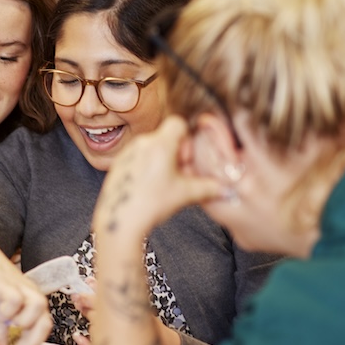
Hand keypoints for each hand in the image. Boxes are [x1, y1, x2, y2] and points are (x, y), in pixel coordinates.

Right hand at [0, 233, 51, 344]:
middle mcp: (34, 297)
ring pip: (38, 309)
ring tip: (5, 322)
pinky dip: (7, 310)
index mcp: (35, 307)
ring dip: (22, 323)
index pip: (43, 331)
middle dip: (30, 344)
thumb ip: (1, 337)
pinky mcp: (8, 284)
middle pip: (46, 323)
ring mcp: (23, 289)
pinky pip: (16, 300)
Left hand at [94, 116, 223, 238]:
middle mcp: (142, 143)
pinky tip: (148, 186)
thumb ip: (209, 187)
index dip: (187, 140)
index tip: (185, 160)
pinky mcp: (118, 163)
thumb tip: (225, 188)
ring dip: (161, 159)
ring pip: (152, 147)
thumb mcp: (185, 194)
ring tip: (163, 183)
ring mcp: (128, 152)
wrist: (120, 221)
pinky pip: (138, 156)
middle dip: (175, 153)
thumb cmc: (151, 205)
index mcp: (160, 144)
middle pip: (165, 137)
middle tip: (177, 175)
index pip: (178, 123)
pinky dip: (146, 166)